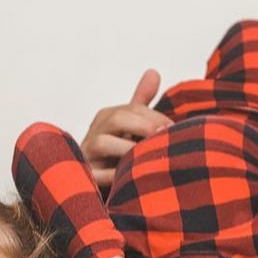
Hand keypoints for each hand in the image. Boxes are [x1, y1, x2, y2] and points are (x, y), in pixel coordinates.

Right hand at [80, 69, 172, 187]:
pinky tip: (133, 177)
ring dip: (128, 148)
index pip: (132, 109)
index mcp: (106, 118)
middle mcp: (94, 133)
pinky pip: (97, 174)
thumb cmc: (117, 154)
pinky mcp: (85, 178)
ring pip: (102, 143)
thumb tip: (153, 72)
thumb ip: (140, 102)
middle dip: (143, 126)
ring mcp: (87, 155)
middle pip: (117, 119)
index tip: (172, 128)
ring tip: (149, 156)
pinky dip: (114, 175)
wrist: (99, 186)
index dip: (154, 117)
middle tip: (165, 137)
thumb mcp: (130, 127)